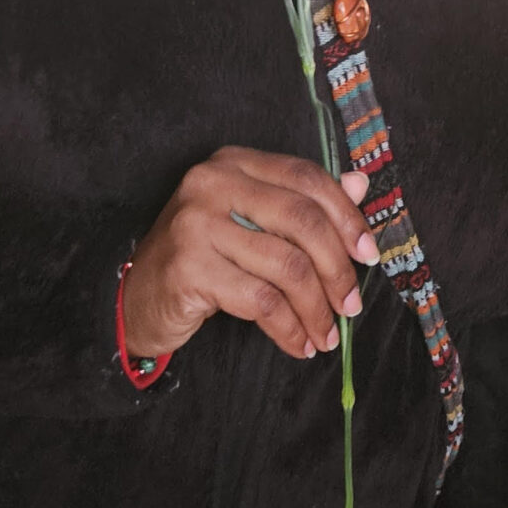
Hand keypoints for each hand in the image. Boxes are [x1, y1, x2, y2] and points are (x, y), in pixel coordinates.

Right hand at [124, 149, 379, 364]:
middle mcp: (212, 183)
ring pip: (287, 266)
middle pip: (302, 220)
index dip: (347, 216)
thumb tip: (360, 183)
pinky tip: (299, 344)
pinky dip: (289, 328)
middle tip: (350, 305)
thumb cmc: (204, 256)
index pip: (307, 178)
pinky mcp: (189, 268)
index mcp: (234, 162)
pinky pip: (261, 301)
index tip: (369, 254)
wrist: (138, 298)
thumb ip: (302, 201)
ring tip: (326, 334)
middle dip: (337, 268)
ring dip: (316, 309)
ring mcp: (196, 223)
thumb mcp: (252, 222)